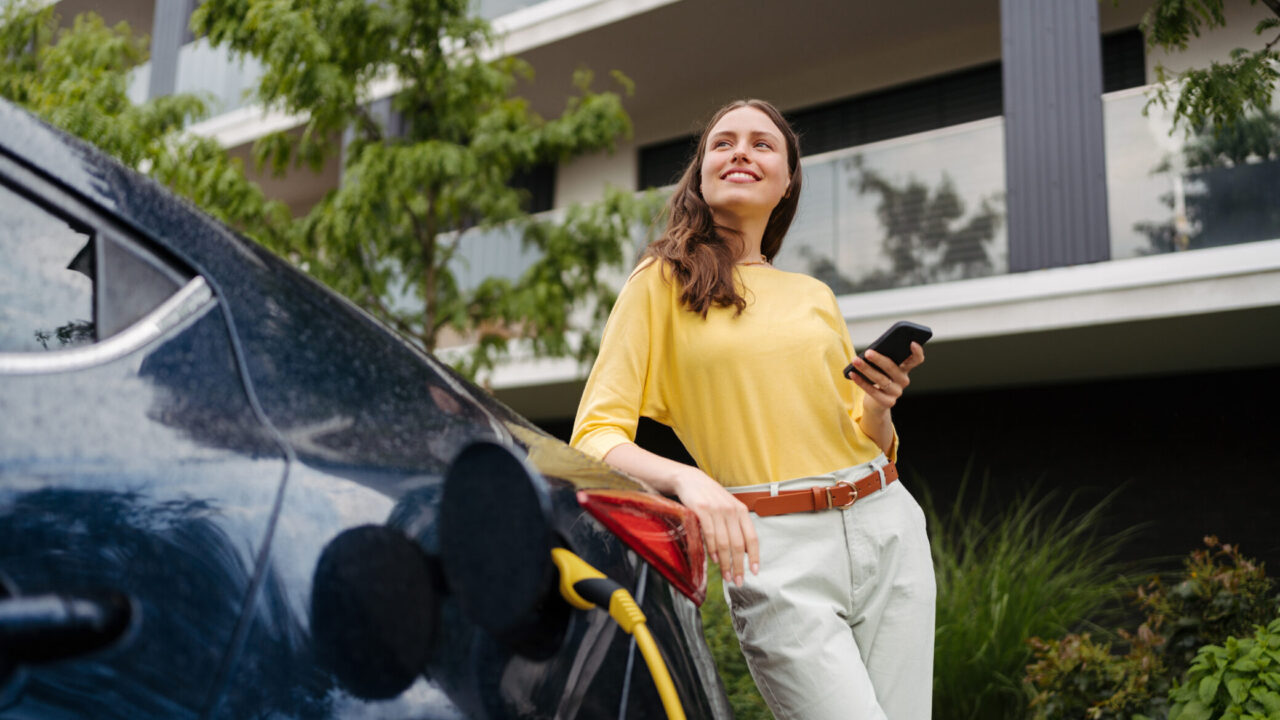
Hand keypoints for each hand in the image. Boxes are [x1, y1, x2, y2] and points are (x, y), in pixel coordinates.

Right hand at [672, 466, 758, 586]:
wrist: (690, 480)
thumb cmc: (710, 497)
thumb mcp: (728, 507)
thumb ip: (736, 525)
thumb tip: (743, 551)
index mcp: (741, 511)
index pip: (752, 537)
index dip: (754, 556)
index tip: (754, 571)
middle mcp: (732, 510)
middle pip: (739, 544)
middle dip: (738, 566)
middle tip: (737, 580)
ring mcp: (717, 510)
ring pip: (724, 542)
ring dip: (726, 562)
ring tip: (726, 574)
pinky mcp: (702, 510)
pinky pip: (710, 534)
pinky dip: (712, 550)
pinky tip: (714, 559)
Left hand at [847, 341, 925, 411]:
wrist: (876, 402)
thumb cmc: (878, 377)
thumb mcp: (882, 368)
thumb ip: (882, 359)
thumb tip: (870, 352)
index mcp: (905, 368)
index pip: (916, 360)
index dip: (917, 352)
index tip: (912, 342)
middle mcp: (904, 380)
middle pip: (892, 368)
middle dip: (878, 359)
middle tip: (867, 352)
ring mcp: (897, 392)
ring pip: (881, 380)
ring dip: (866, 369)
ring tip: (855, 361)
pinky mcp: (888, 402)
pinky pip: (873, 391)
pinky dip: (861, 382)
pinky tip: (853, 374)